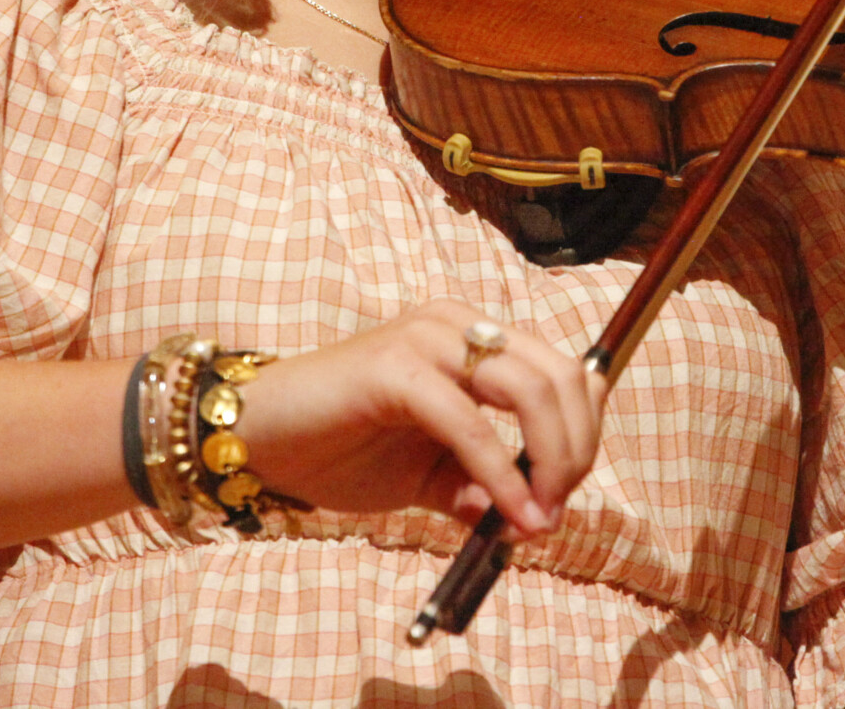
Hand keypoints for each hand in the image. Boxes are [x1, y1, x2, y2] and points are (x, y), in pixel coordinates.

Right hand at [233, 299, 603, 539]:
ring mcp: (428, 338)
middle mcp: (459, 324)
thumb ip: (482, 487)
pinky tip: (508, 514)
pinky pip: (470, 423)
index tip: (567, 494)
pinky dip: (501, 474)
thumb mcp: (431, 476)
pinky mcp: (396, 367)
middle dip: (575, 450)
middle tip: (557, 511)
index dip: (584, 432)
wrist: (260, 440)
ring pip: (529, 388)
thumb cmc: (344, 449)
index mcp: (474, 337)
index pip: (564, 369)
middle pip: (560, 376)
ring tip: (538, 518)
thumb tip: (538, 520)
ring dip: (551, 461)